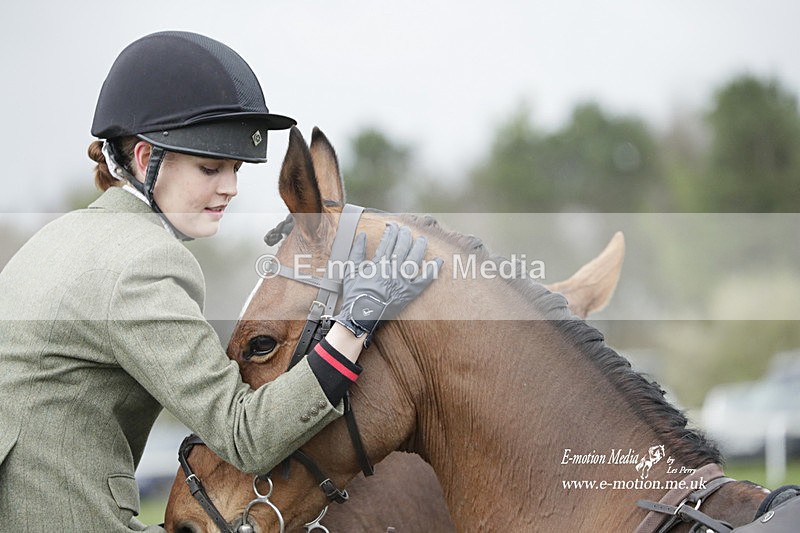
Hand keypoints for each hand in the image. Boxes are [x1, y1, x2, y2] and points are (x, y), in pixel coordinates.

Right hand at [333, 223, 441, 346]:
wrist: (361, 316)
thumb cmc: (354, 294)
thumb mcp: (351, 271)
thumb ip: (357, 251)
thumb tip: (362, 235)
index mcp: (378, 264)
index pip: (388, 242)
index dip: (391, 231)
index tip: (392, 226)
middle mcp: (392, 270)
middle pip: (402, 247)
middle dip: (405, 235)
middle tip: (406, 229)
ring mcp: (402, 282)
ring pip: (414, 259)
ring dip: (419, 247)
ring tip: (422, 239)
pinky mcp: (410, 293)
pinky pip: (425, 280)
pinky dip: (432, 271)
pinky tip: (439, 261)